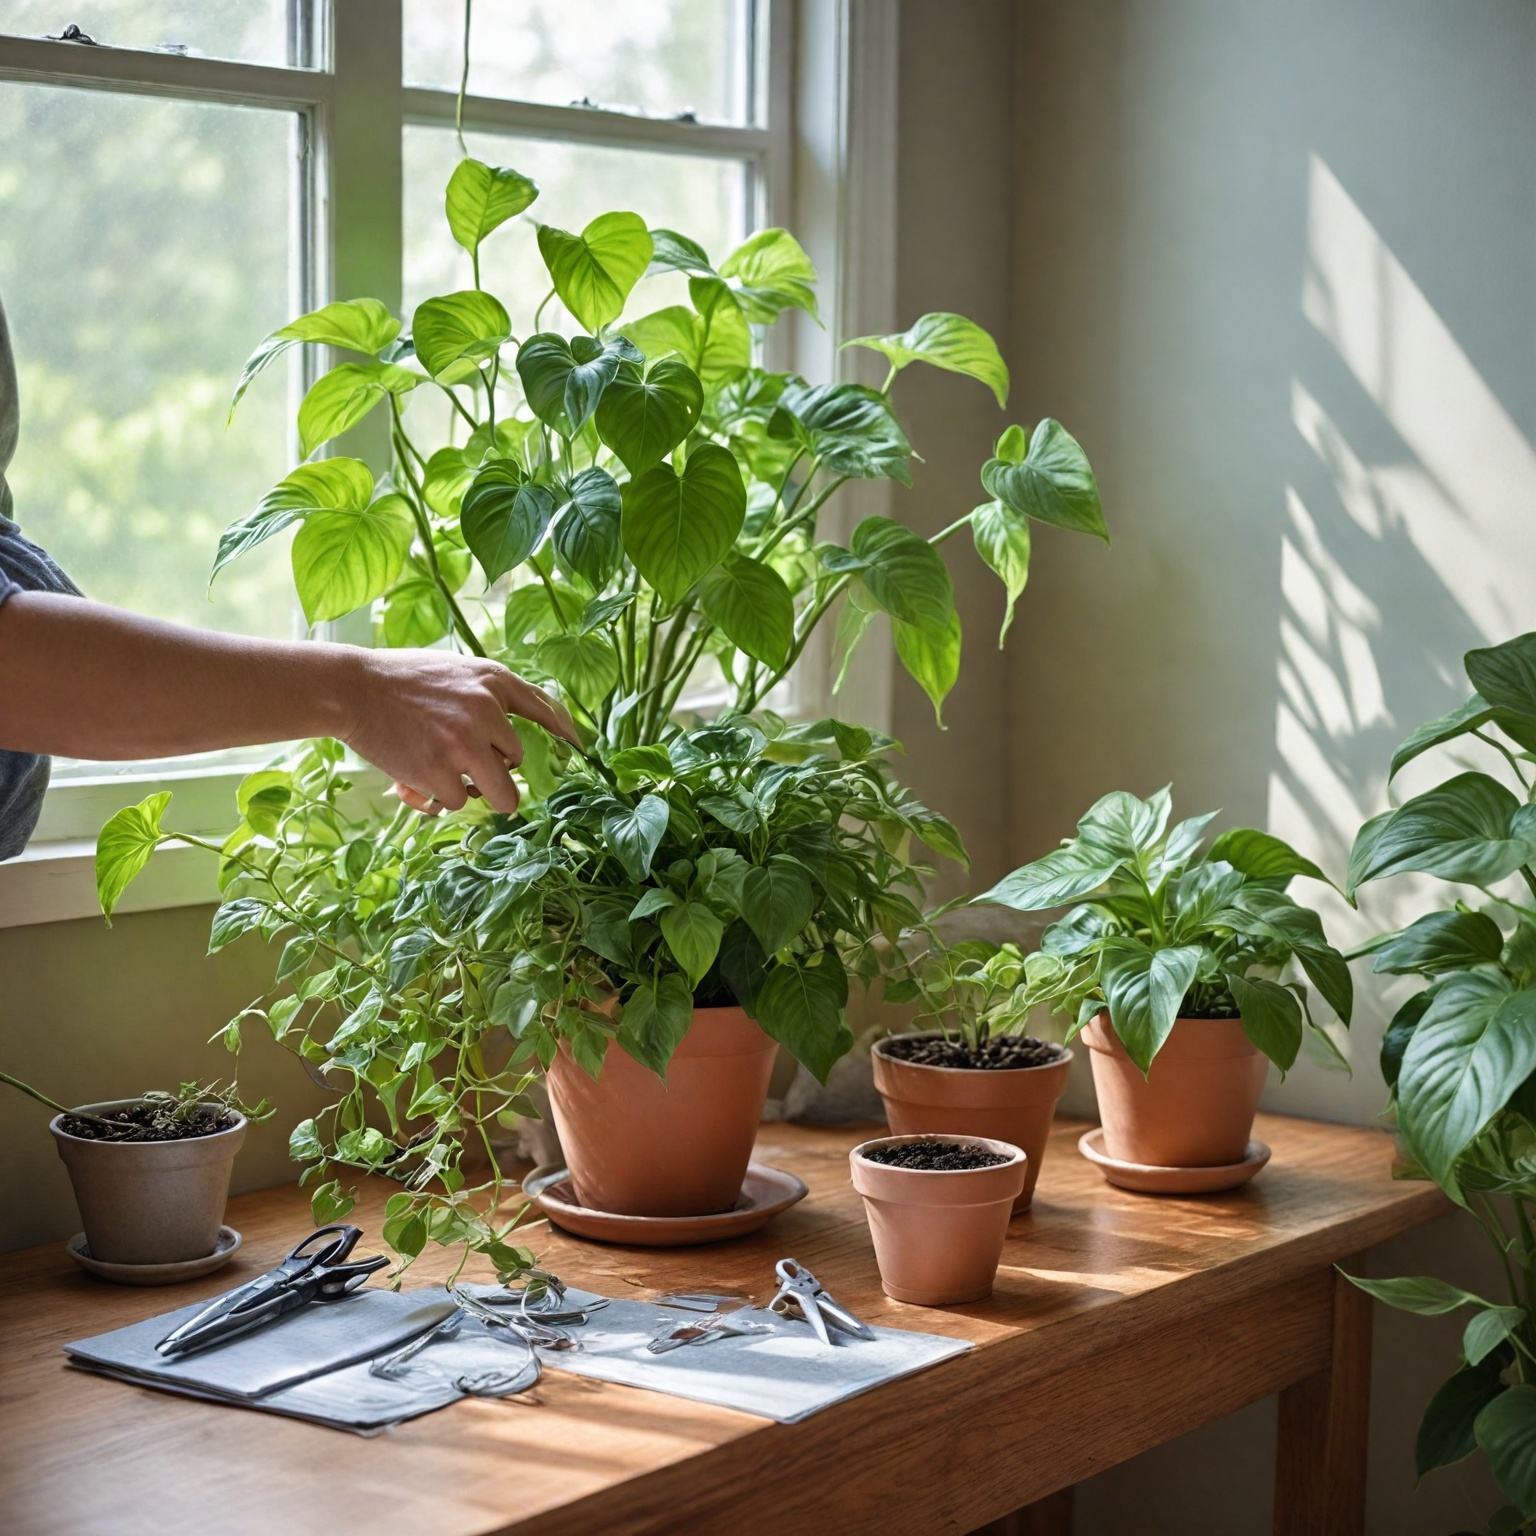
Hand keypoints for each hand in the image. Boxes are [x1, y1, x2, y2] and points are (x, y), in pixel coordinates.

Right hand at [335, 648, 577, 816]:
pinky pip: (458, 802)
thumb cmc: (403, 682)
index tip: (580, 749)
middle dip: (495, 772)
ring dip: (470, 789)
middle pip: (517, 764)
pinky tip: (414, 775)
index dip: (566, 731)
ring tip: (438, 769)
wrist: (353, 690)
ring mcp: (465, 744)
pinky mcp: (441, 772)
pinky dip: (438, 797)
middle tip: (468, 767)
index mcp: (492, 681)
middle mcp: (486, 710)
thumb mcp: (457, 671)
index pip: (543, 708)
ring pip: (496, 793)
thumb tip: (524, 738)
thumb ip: (491, 695)